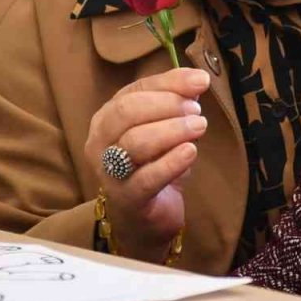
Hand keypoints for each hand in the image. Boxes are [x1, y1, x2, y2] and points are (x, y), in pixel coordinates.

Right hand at [84, 67, 210, 261]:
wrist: (144, 220)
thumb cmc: (153, 166)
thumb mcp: (164, 129)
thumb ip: (175, 102)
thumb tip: (197, 80)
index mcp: (107, 117)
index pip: (134, 91)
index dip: (169, 83)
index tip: (201, 81)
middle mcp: (99, 141)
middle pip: (127, 112)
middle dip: (166, 105)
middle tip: (196, 110)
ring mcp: (108, 172)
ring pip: (135, 142)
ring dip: (172, 130)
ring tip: (199, 128)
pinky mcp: (126, 198)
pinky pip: (146, 177)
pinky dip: (171, 162)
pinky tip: (191, 152)